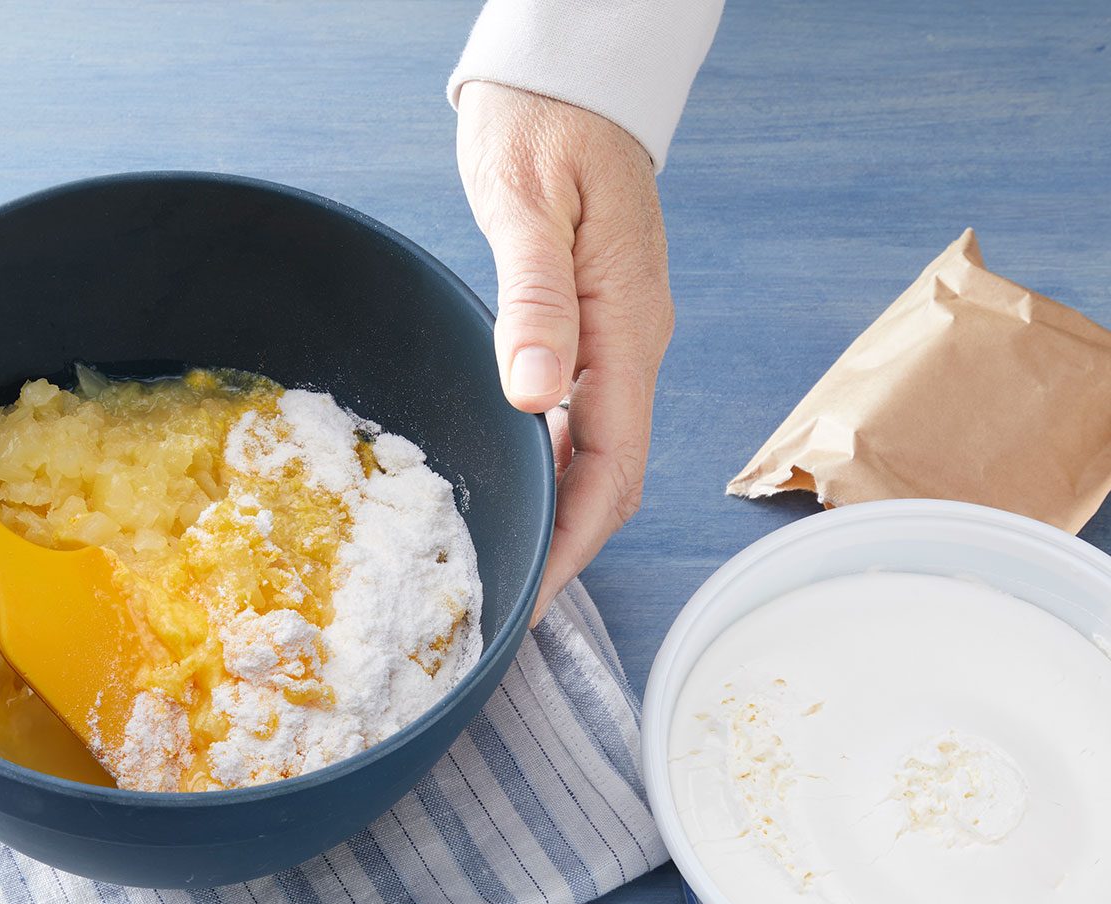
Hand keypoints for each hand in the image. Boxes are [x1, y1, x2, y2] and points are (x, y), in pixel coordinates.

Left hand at [456, 82, 672, 620]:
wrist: (570, 73)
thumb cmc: (544, 125)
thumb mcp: (526, 207)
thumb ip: (533, 303)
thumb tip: (535, 397)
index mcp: (626, 324)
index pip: (615, 463)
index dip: (575, 539)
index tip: (533, 594)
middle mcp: (632, 340)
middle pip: (615, 472)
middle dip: (568, 543)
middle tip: (507, 597)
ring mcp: (618, 334)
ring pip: (600, 449)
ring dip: (558, 508)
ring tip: (502, 557)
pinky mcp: (596, 323)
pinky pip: (584, 414)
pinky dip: (550, 461)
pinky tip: (511, 480)